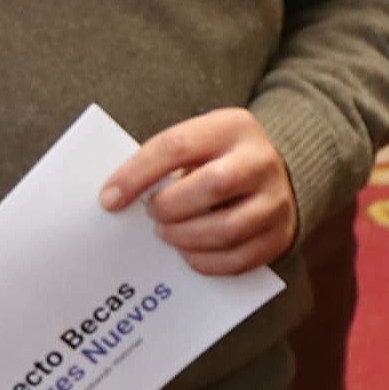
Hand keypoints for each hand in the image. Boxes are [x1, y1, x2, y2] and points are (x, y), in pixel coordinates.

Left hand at [98, 110, 295, 275]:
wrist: (280, 173)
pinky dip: (204, 262)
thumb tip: (117, 197)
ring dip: (185, 238)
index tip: (109, 198)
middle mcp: (261, 161)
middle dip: (170, 207)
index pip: (178, 146)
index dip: (137, 174)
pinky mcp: (280, 236)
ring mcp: (276, 201)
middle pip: (212, 186)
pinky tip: (188, 253)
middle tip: (152, 215)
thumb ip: (167, 161)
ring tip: (168, 234)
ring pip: (226, 229)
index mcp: (233, 127)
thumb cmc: (220, 159)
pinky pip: (238, 259)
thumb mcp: (200, 141)